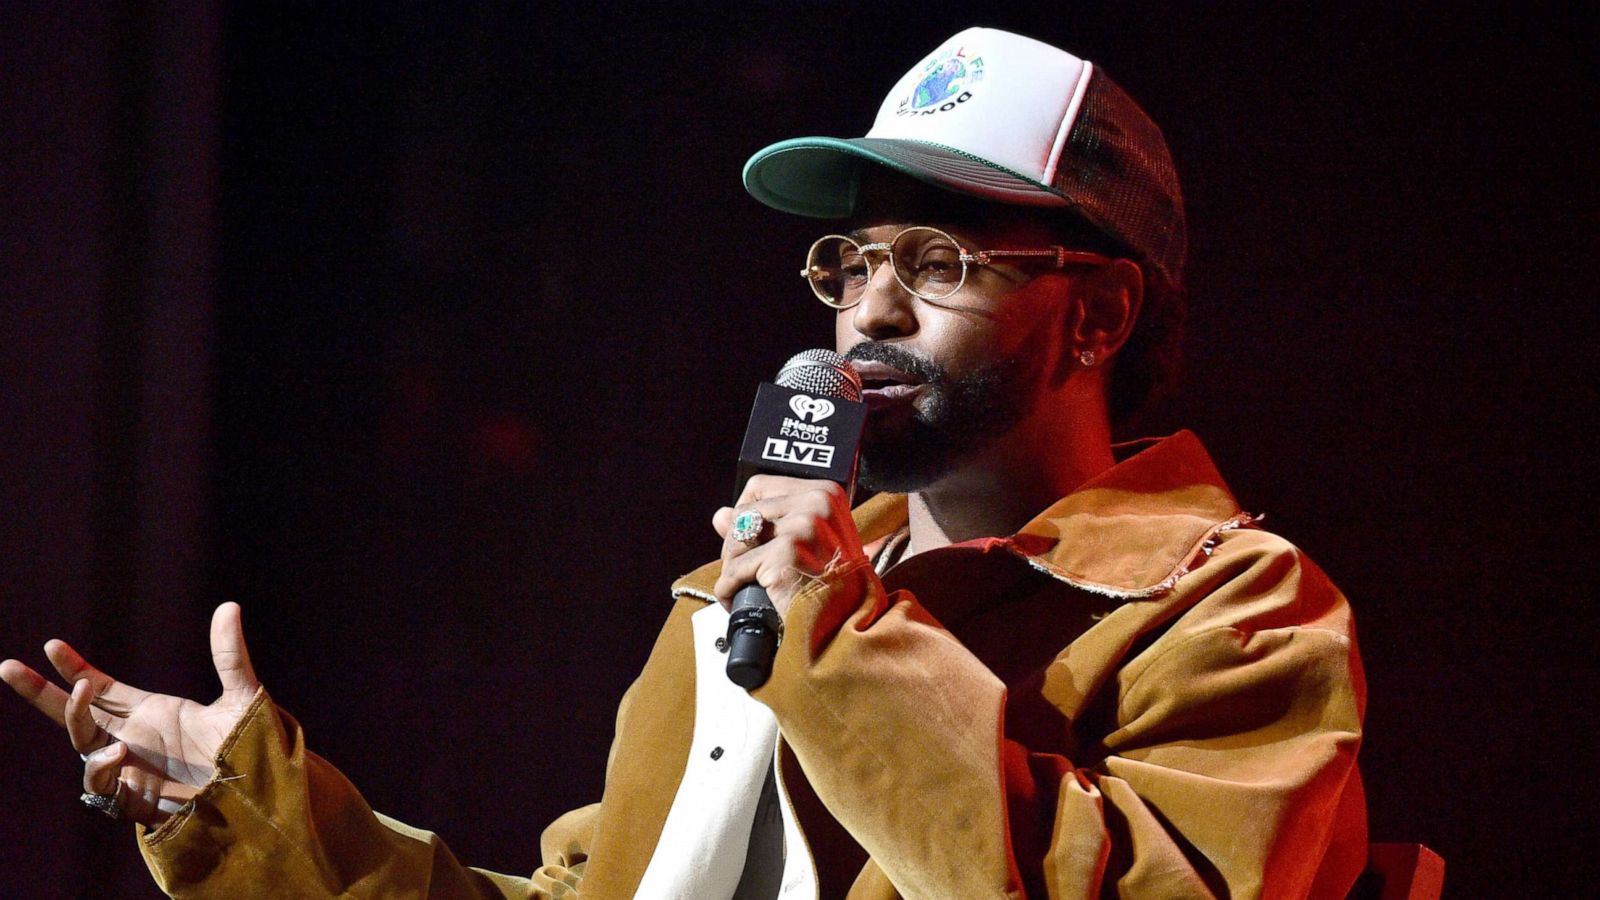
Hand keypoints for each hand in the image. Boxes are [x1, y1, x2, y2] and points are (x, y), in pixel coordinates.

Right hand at [0, 602, 260, 826]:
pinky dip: (100, 768)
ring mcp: (130, 769)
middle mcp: (132, 738)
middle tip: (8, 667)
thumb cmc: (250, 747)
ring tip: (84, 689)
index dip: (74, 668)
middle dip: (40, 692)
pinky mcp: (135, 800)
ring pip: (83, 745)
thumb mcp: (242, 696)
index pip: (100, 688)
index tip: (52, 645)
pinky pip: (101, 787)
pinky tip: (115, 752)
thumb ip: (230, 655)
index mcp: (150, 713)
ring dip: (76, 718)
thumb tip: (229, 606)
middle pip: (74, 714)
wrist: (261, 795)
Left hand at [712, 476, 865, 616]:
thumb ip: (766, 522)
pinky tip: (735, 599)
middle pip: (744, 512)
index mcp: (824, 493)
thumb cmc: (833, 585)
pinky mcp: (785, 553)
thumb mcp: (807, 542)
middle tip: (744, 570)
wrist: (847, 620)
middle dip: (735, 544)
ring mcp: (802, 526)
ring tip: (742, 585)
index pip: (760, 485)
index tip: (747, 536)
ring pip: (737, 539)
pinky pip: (736, 569)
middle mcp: (816, 503)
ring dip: (731, 566)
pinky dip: (729, 588)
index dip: (745, 511)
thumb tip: (721, 515)